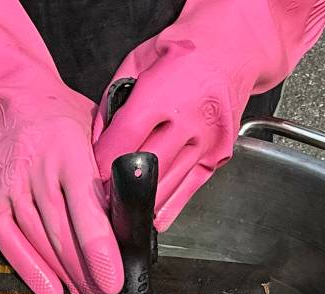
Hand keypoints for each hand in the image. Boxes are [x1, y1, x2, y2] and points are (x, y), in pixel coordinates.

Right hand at [0, 93, 121, 293]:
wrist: (9, 98)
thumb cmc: (60, 117)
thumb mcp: (95, 129)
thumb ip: (110, 168)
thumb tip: (137, 211)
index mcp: (68, 153)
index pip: (86, 212)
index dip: (100, 252)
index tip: (114, 279)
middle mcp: (37, 172)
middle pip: (63, 236)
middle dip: (87, 274)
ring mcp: (11, 187)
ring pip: (39, 243)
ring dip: (65, 277)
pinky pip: (9, 242)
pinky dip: (29, 270)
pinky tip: (50, 290)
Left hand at [93, 38, 246, 231]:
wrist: (233, 49)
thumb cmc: (182, 53)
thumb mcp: (136, 62)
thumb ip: (112, 101)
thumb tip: (94, 143)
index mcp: (166, 91)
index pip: (126, 138)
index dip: (104, 162)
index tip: (91, 176)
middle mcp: (191, 119)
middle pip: (146, 167)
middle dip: (120, 186)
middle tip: (101, 199)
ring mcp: (208, 142)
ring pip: (167, 185)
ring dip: (141, 201)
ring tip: (121, 208)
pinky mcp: (218, 157)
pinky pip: (188, 191)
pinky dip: (166, 206)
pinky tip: (150, 213)